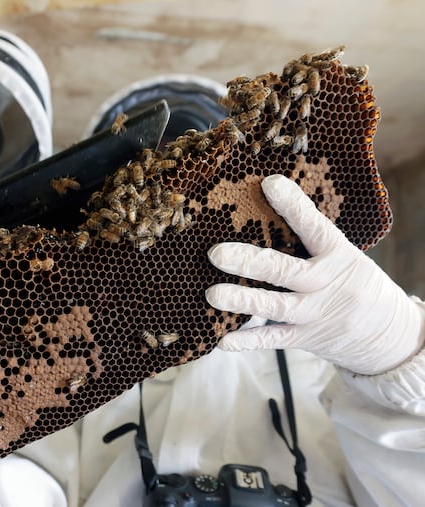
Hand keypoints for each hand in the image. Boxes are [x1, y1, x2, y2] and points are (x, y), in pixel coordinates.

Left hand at [205, 174, 424, 374]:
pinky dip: (248, 341)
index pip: (314, 227)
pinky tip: (223, 341)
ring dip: (242, 301)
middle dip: (248, 261)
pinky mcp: (306, 338)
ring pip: (275, 306)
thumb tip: (267, 204)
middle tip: (216, 253)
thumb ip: (312, 240)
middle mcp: (325, 284)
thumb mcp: (345, 256)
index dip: (293, 205)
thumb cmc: (356, 284)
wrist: (391, 335)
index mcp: (338, 255)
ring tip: (212, 294)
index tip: (269, 183)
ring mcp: (315, 314)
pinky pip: (273, 339)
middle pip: (284, 270)